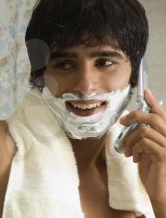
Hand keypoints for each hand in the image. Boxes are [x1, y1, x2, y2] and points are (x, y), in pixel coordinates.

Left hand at [120, 89, 165, 203]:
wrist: (160, 192)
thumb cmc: (153, 171)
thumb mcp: (145, 150)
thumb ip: (142, 137)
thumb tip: (130, 123)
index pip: (161, 114)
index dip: (153, 101)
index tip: (145, 90)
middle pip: (152, 117)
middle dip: (134, 116)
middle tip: (121, 122)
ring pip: (143, 130)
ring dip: (130, 140)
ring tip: (128, 152)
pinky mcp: (164, 155)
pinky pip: (144, 142)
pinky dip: (134, 149)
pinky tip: (135, 159)